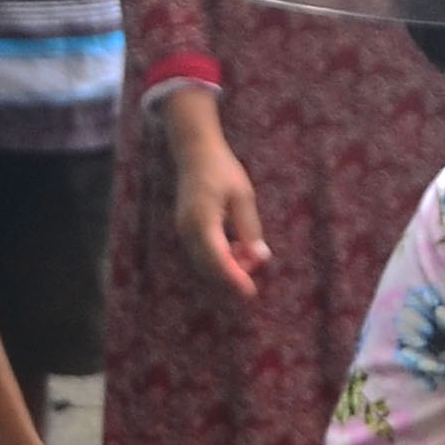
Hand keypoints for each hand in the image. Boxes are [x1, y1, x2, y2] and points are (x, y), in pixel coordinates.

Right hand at [156, 86, 265, 298]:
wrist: (195, 152)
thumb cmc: (222, 169)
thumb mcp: (243, 196)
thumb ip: (250, 228)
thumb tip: (260, 257)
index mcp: (203, 221)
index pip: (219, 260)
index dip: (235, 278)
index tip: (250, 292)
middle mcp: (188, 230)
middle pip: (210, 267)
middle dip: (234, 273)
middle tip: (257, 265)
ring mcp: (183, 230)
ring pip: (205, 262)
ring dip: (227, 265)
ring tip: (249, 253)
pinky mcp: (185, 229)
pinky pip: (202, 252)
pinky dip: (219, 257)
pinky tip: (236, 246)